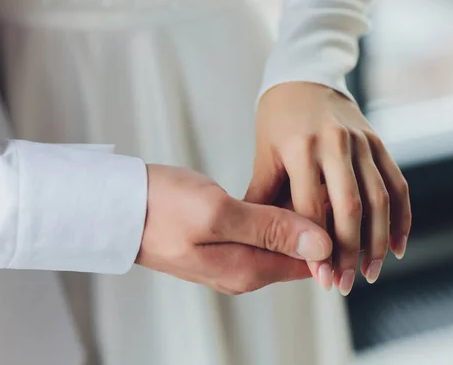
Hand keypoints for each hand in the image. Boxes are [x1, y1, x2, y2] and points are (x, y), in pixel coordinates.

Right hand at [136, 164, 332, 294]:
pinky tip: (274, 192)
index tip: (335, 196)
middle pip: (297, 254)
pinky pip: (260, 235)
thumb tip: (321, 246)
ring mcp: (231, 260)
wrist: (116, 206)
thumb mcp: (218, 213)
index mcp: (248, 270)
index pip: (309, 262)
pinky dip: (273, 215)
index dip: (330, 234)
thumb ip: (270, 229)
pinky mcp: (220, 244)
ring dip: (294, 217)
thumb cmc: (161, 206)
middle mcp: (244, 273)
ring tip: (303, 180)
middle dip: (315, 224)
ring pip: (279, 242)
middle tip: (322, 180)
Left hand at [245, 82, 411, 294]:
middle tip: (346, 285)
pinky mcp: (378, 142)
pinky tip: (397, 245)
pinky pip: (396, 183)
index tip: (320, 278)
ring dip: (378, 241)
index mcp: (301, 148)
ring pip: (378, 198)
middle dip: (349, 251)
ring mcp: (361, 141)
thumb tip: (251, 238)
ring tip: (372, 273)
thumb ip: (262, 194)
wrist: (304, 77)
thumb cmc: (276, 120)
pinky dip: (401, 216)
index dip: (316, 246)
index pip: (312, 207)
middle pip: (349, 207)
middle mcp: (335, 144)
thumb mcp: (264, 153)